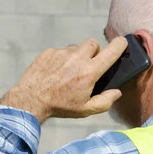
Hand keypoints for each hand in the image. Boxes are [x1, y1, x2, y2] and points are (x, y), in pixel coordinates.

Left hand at [0, 36, 127, 123]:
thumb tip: (116, 92)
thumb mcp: (85, 110)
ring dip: (76, 57)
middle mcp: (77, 58)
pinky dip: (61, 60)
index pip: (112, 50)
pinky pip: (60, 51)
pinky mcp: (49, 52)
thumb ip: (105, 101)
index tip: (121, 44)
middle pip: (93, 43)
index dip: (120, 44)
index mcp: (89, 71)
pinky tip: (55, 73)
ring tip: (68, 73)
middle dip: (94, 52)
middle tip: (88, 66)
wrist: (31, 100)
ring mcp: (62, 53)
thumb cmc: (59, 106)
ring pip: (76, 48)